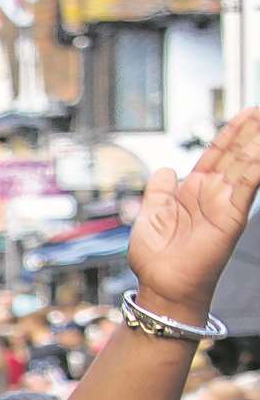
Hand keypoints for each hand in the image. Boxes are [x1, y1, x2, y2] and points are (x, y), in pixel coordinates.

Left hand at [128, 109, 259, 322]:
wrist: (160, 285)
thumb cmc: (155, 258)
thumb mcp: (150, 214)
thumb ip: (158, 190)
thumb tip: (165, 169)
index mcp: (192, 191)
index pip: (216, 155)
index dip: (229, 133)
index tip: (246, 114)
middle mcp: (212, 194)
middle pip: (236, 155)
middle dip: (250, 131)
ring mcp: (223, 204)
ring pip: (246, 166)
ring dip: (257, 144)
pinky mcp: (231, 217)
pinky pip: (247, 187)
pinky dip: (256, 169)